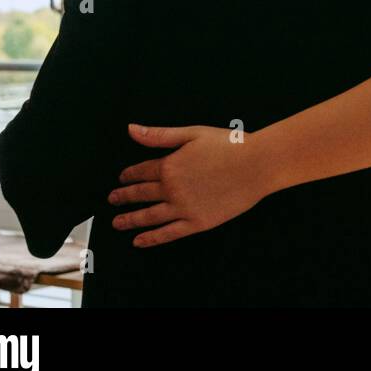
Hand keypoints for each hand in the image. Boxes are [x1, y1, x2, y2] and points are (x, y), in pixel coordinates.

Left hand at [108, 123, 268, 247]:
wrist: (257, 165)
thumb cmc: (230, 145)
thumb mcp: (193, 133)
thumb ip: (160, 135)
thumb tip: (131, 130)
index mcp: (170, 165)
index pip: (142, 171)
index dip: (129, 175)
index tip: (121, 178)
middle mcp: (172, 188)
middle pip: (141, 194)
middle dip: (124, 197)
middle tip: (113, 199)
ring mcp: (183, 207)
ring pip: (149, 216)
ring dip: (130, 220)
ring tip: (117, 223)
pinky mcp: (197, 222)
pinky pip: (168, 233)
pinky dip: (151, 238)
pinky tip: (139, 241)